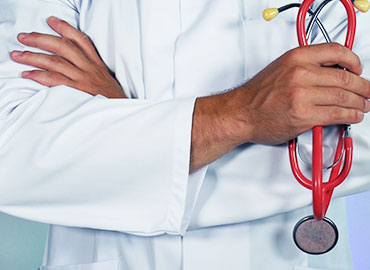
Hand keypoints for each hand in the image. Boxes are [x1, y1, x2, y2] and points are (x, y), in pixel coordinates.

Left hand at [10, 16, 125, 98]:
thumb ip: (92, 69)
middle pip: (62, 47)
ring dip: (33, 56)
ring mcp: (82, 79)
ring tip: (17, 55)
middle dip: (40, 39)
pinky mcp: (77, 92)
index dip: (65, 28)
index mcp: (96, 64)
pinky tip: (27, 74)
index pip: (81, 40)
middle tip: (23, 37)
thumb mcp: (106, 79)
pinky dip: (39, 76)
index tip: (51, 21)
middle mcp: (89, 68)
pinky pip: (54, 80)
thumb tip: (74, 62)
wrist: (121, 111)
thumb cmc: (112, 98)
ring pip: (54, 62)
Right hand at [191, 43, 369, 170]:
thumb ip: (306, 66)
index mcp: (296, 58)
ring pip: (344, 97)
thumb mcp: (280, 68)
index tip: (358, 69)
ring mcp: (303, 95)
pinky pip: (337, 114)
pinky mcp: (304, 116)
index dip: (354, 61)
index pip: (336, 51)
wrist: (240, 113)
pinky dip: (351, 115)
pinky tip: (354, 116)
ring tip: (363, 106)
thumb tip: (331, 71)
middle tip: (368, 92)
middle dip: (363, 87)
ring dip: (360, 103)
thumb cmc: (257, 94)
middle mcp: (300, 73)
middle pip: (346, 77)